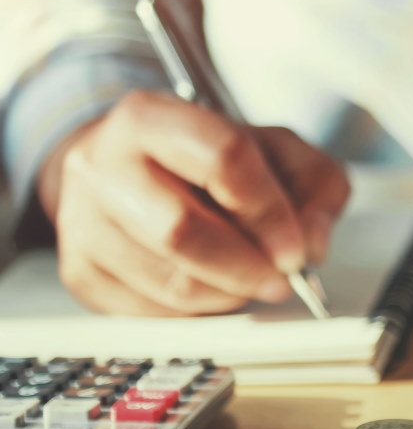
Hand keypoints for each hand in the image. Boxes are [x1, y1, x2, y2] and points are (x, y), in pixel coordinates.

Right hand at [37, 90, 350, 315]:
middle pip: (182, 229)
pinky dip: (200, 311)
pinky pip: (152, 312)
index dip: (269, 211)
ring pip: (169, 281)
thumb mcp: (276, 150)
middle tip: (280, 279)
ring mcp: (82, 220)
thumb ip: (315, 184)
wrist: (128, 168)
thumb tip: (313, 243)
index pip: (222, 158)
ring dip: (228, 293)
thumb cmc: (207, 159)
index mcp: (152, 116)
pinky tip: (216, 288)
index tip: (297, 248)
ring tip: (251, 280)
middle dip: (246, 265)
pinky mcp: (80, 270)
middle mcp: (103, 163)